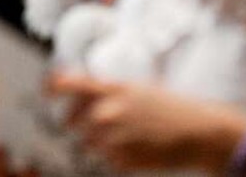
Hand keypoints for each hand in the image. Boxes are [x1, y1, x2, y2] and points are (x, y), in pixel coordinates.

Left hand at [50, 73, 245, 172]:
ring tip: (126, 135)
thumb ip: (103, 91)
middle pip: (69, 121)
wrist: (199, 131)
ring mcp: (113, 138)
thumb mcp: (134, 89)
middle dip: (76, 122)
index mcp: (110, 89)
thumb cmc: (168, 106)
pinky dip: (116, 156)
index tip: (45, 94)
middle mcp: (106, 112)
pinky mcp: (122, 160)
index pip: (65, 84)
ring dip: (97, 141)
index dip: (50, 88)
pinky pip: (105, 159)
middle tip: (99, 123)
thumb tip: (73, 93)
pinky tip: (138, 148)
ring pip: (85, 143)